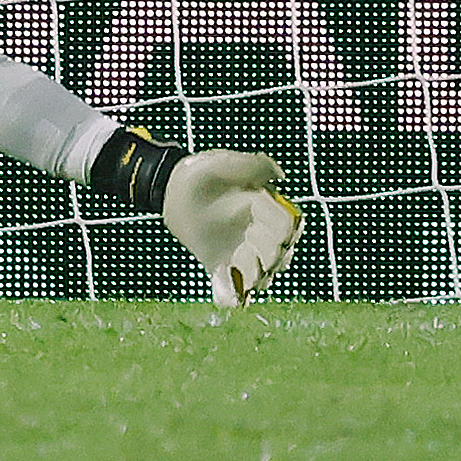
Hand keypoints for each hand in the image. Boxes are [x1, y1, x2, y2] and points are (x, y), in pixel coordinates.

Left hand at [161, 149, 303, 307]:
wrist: (173, 189)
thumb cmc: (202, 173)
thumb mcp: (226, 163)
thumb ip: (254, 165)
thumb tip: (279, 177)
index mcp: (267, 211)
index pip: (288, 230)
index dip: (282, 233)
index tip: (262, 225)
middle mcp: (259, 235)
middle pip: (281, 258)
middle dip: (269, 259)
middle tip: (247, 249)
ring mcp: (240, 253)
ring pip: (262, 279)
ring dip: (253, 280)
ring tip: (234, 269)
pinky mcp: (220, 266)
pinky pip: (232, 291)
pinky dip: (231, 298)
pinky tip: (225, 297)